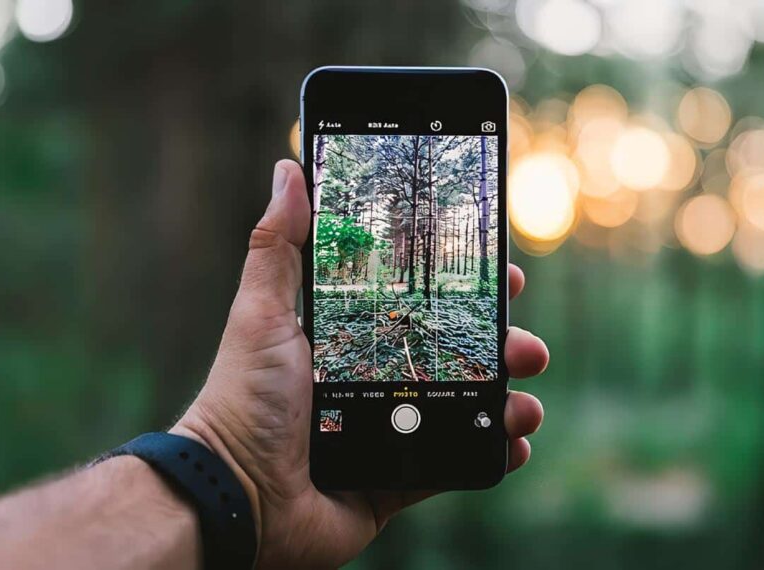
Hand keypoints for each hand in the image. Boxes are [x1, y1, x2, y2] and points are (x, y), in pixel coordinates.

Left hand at [172, 160, 549, 568]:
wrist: (237, 494)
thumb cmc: (243, 398)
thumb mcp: (262, 312)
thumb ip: (279, 244)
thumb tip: (290, 170)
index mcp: (355, 339)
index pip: (424, 304)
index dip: (466, 292)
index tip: (504, 277)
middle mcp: (379, 380)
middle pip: (457, 353)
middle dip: (502, 344)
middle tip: (527, 344)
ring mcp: (394, 430)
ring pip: (468, 407)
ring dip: (510, 399)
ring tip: (526, 401)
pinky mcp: (400, 479)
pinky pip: (458, 464)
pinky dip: (493, 453)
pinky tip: (514, 442)